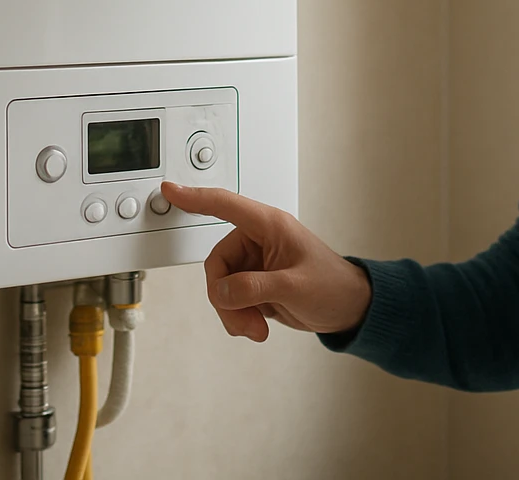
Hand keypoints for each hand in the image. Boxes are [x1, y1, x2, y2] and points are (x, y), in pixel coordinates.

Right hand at [161, 181, 372, 342]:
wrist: (348, 309)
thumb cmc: (333, 286)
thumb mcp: (295, 287)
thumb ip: (255, 287)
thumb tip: (221, 292)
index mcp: (269, 226)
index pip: (225, 205)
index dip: (195, 197)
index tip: (170, 190)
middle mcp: (258, 241)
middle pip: (216, 264)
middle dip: (225, 298)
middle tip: (245, 321)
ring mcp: (254, 264)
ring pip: (220, 286)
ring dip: (232, 312)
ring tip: (256, 328)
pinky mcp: (253, 284)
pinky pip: (229, 300)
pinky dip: (237, 317)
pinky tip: (257, 327)